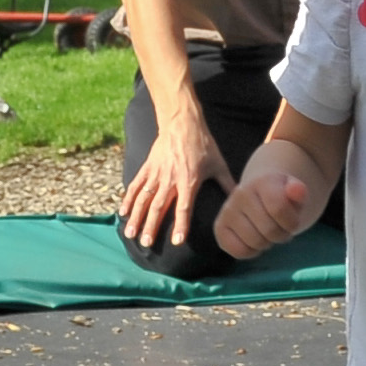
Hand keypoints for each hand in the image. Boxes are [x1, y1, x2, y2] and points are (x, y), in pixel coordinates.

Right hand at [121, 92, 222, 250]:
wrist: (182, 122)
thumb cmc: (203, 143)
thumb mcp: (218, 163)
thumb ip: (228, 184)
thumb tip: (242, 199)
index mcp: (189, 180)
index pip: (184, 207)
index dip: (181, 225)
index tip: (177, 241)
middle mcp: (170, 179)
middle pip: (158, 207)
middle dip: (151, 226)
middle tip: (146, 244)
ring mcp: (156, 173)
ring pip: (143, 199)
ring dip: (136, 217)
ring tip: (131, 234)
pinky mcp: (147, 167)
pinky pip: (135, 185)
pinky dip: (128, 199)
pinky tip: (123, 212)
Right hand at [210, 152, 316, 260]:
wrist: (261, 192)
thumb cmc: (282, 196)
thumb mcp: (295, 193)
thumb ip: (299, 192)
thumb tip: (297, 189)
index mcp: (262, 181)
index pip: (278, 209)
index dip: (291, 223)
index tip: (292, 221)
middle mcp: (241, 193)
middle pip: (269, 230)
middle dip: (281, 235)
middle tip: (280, 227)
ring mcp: (228, 210)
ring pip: (255, 243)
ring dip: (267, 243)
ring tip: (268, 231)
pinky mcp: (219, 227)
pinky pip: (238, 251)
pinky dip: (251, 252)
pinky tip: (255, 239)